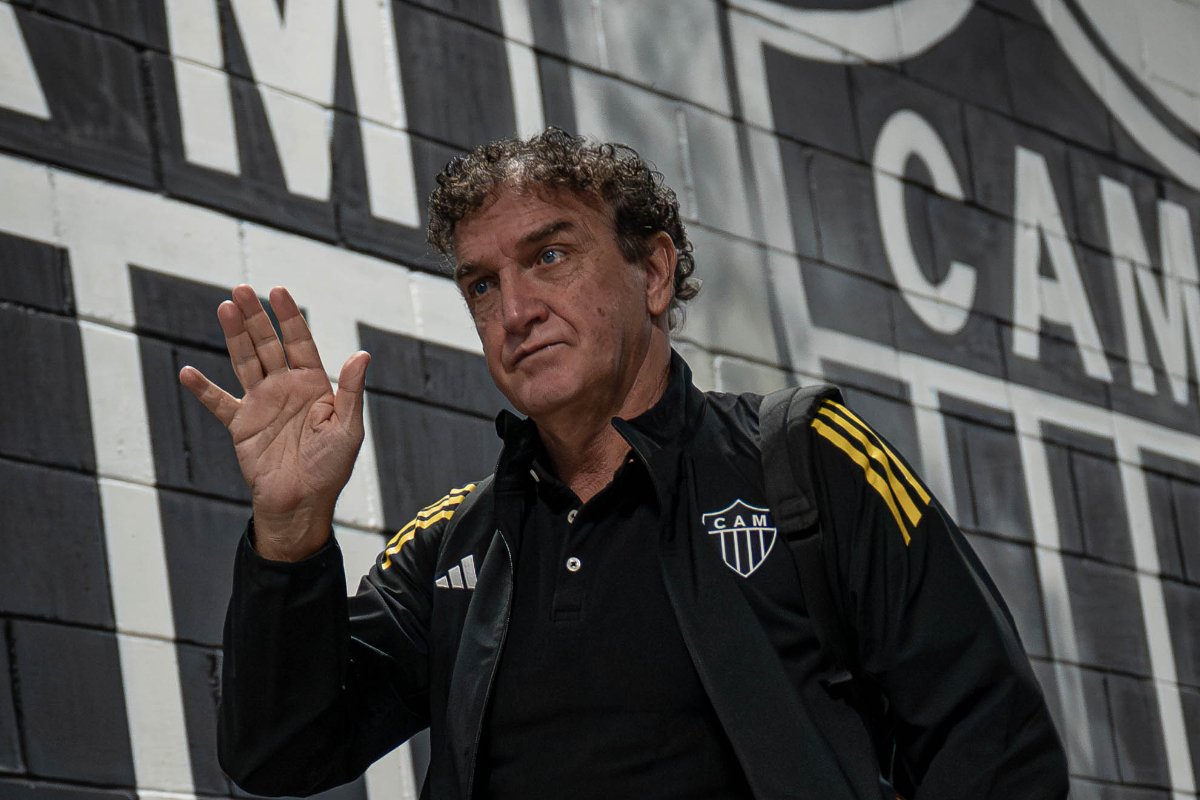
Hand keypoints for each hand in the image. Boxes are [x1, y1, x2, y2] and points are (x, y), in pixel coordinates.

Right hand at [178, 284, 369, 560]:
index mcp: (313, 385)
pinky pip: (219, 403)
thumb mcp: (347, 428)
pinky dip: (203, 390)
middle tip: (241, 289)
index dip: (289, 317)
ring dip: (234, 336)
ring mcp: (261, 404)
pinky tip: (188, 372)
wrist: (301, 503)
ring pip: (245, 362)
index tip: (278, 291)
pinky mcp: (241, 426)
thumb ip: (351, 391)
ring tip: (224, 308)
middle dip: (256, 317)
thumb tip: (362, 354)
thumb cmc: (330, 468)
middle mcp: (286, 388)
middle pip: (267, 345)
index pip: (299, 342)